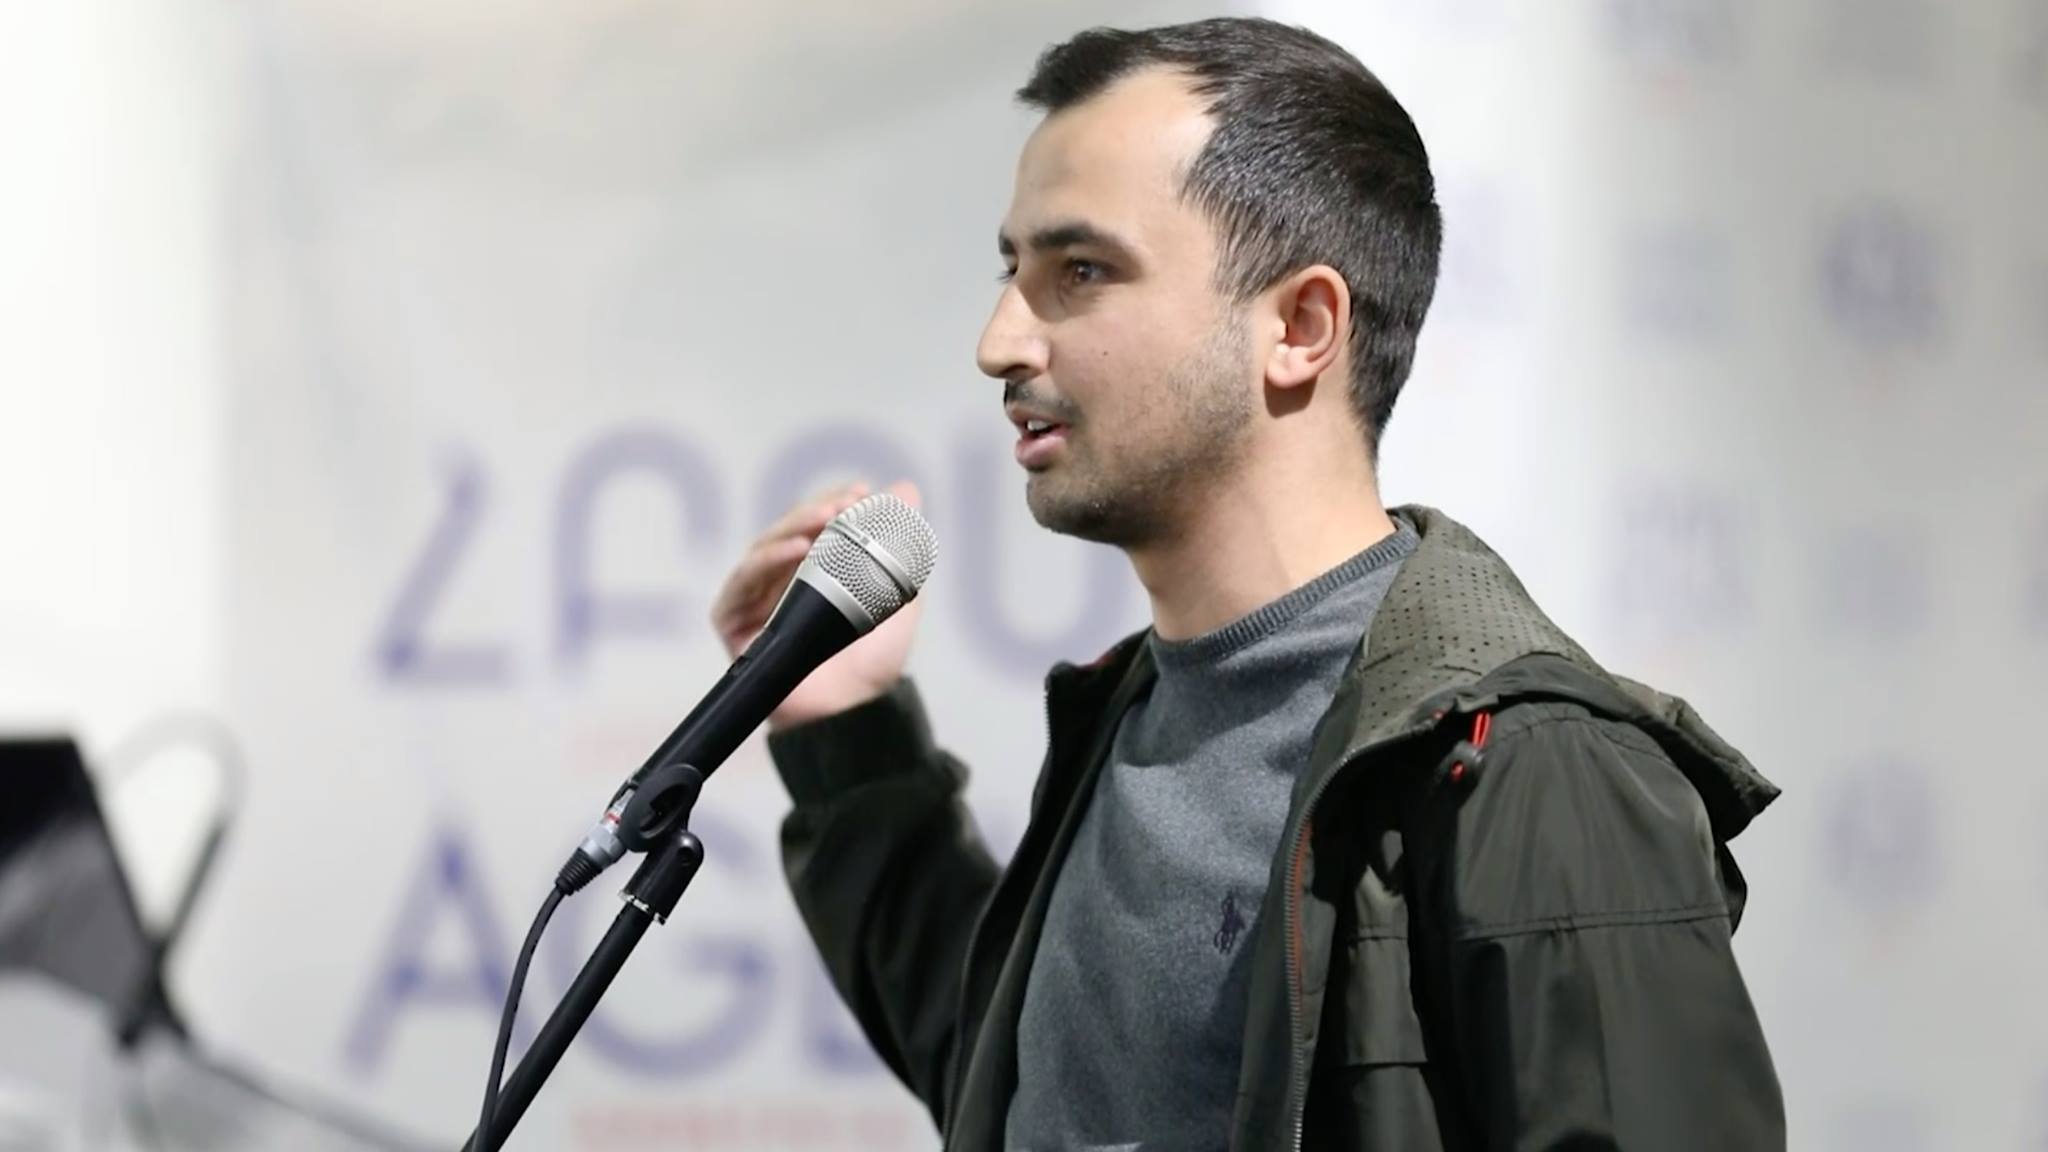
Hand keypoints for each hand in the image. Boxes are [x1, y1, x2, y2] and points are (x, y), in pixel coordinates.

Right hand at [709, 480, 927, 730]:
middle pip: (786, 531)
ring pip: (764, 549)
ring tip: (826, 517)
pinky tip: (795, 550)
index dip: (833, 503)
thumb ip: (901, 545)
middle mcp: (777, 583)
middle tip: (845, 502)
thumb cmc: (871, 661)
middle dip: (815, 510)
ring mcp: (752, 602)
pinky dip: (766, 561)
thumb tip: (908, 488)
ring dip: (794, 527)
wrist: (853, 713)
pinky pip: (741, 582)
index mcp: (811, 573)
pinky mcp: (732, 622)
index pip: (814, 525)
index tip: (860, 492)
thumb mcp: (896, 595)